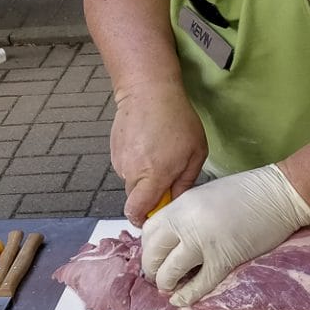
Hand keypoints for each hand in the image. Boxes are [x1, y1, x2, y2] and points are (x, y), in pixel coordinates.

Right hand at [111, 80, 206, 225]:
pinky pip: (126, 166)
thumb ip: (185, 182)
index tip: (155, 216)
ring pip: (131, 182)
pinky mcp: (114, 150)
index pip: (137, 212)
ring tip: (158, 152)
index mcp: (153, 176)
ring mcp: (120, 160)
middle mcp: (132, 172)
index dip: (144, 219)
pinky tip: (147, 143)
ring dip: (144, 176)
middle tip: (167, 176)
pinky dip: (136, 161)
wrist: (148, 90)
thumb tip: (176, 200)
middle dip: (150, 195)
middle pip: (135, 199)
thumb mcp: (195, 152)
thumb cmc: (177, 119)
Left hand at [141, 164, 309, 306]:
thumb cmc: (247, 193)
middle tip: (159, 277)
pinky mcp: (225, 260)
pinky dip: (187, 296)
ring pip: (170, 272)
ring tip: (171, 287)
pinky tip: (183, 300)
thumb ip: (185, 215)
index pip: (148, 232)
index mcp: (182, 204)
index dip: (148, 249)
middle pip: (154, 254)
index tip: (155, 257)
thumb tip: (171, 240)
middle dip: (152, 270)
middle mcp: (187, 223)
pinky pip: (199, 285)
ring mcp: (204, 243)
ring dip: (167, 284)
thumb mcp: (205, 196)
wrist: (280, 194)